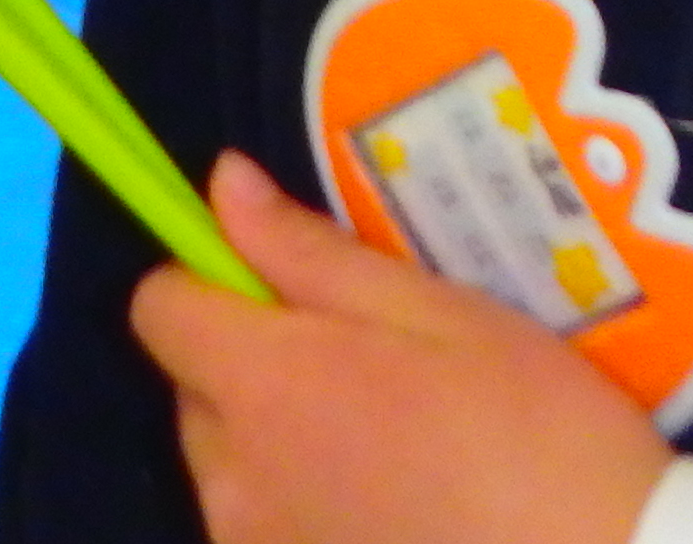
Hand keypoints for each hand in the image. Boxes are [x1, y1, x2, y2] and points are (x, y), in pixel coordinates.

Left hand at [134, 153, 671, 543]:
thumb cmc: (533, 431)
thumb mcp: (436, 313)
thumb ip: (309, 253)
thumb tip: (222, 184)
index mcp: (260, 385)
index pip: (159, 307)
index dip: (212, 281)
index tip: (286, 287)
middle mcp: (230, 478)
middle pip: (197, 392)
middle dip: (257, 368)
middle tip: (370, 371)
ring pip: (232, 470)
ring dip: (282, 448)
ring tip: (395, 452)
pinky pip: (266, 532)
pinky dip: (308, 515)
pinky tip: (395, 514)